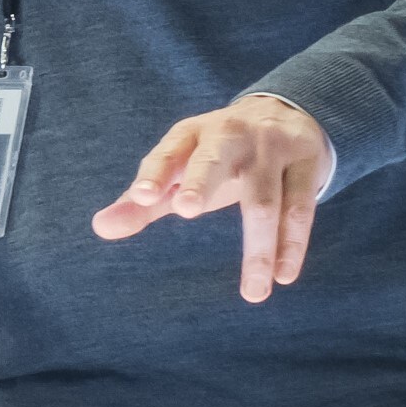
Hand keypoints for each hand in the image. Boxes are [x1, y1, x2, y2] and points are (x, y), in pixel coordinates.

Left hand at [90, 95, 330, 302]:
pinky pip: (300, 208)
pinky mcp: (306, 163)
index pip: (168, 152)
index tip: (140, 196)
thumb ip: (142, 201)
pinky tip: (282, 276)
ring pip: (264, 200)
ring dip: (259, 248)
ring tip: (253, 294)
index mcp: (190, 135)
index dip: (155, 173)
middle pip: (214, 160)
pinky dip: (293, 244)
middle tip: (184, 209)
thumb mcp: (179, 167)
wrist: (283, 112)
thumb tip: (99, 228)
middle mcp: (229, 136)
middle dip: (199, 182)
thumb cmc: (216, 153)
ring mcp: (271, 148)